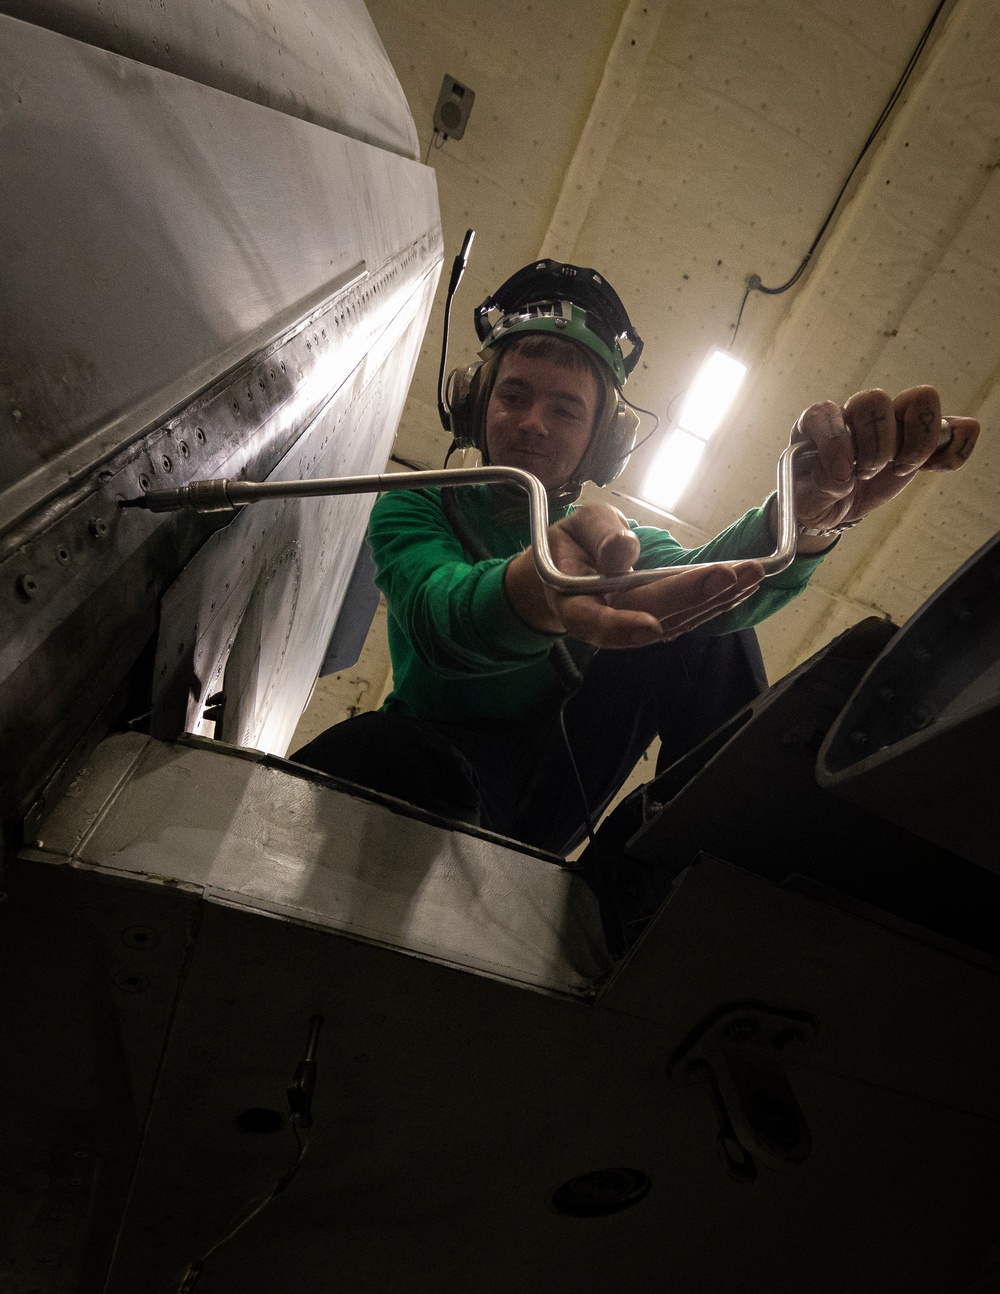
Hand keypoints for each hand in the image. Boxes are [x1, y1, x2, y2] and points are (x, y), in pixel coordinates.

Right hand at [503, 503, 764, 648]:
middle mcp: (607, 623)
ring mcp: (635, 626)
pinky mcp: (658, 622)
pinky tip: (743, 585)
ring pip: (676, 621)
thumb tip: (625, 552)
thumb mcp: (578, 525)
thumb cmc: (572, 545)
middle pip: (649, 617)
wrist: (568, 570)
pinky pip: (687, 615)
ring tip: (751, 575)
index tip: (650, 626)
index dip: (620, 628)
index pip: (592, 622)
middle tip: (732, 575)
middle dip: (692, 598)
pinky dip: (717, 601)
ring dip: (716, 600)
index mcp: (574, 602)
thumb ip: (600, 536)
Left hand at [791, 386, 978, 543]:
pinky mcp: (917, 439)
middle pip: (876, 399)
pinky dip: (955, 446)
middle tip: (866, 474)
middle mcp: (856, 414)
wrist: (830, 506)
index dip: (835, 443)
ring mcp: (891, 423)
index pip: (827, 412)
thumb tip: (842, 476)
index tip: (840, 475)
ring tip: (899, 470)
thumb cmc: (812, 496)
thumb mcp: (804, 499)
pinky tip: (936, 468)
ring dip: (916, 442)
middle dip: (876, 445)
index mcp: (818, 423)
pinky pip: (956, 425)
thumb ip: (818, 486)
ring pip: (921, 399)